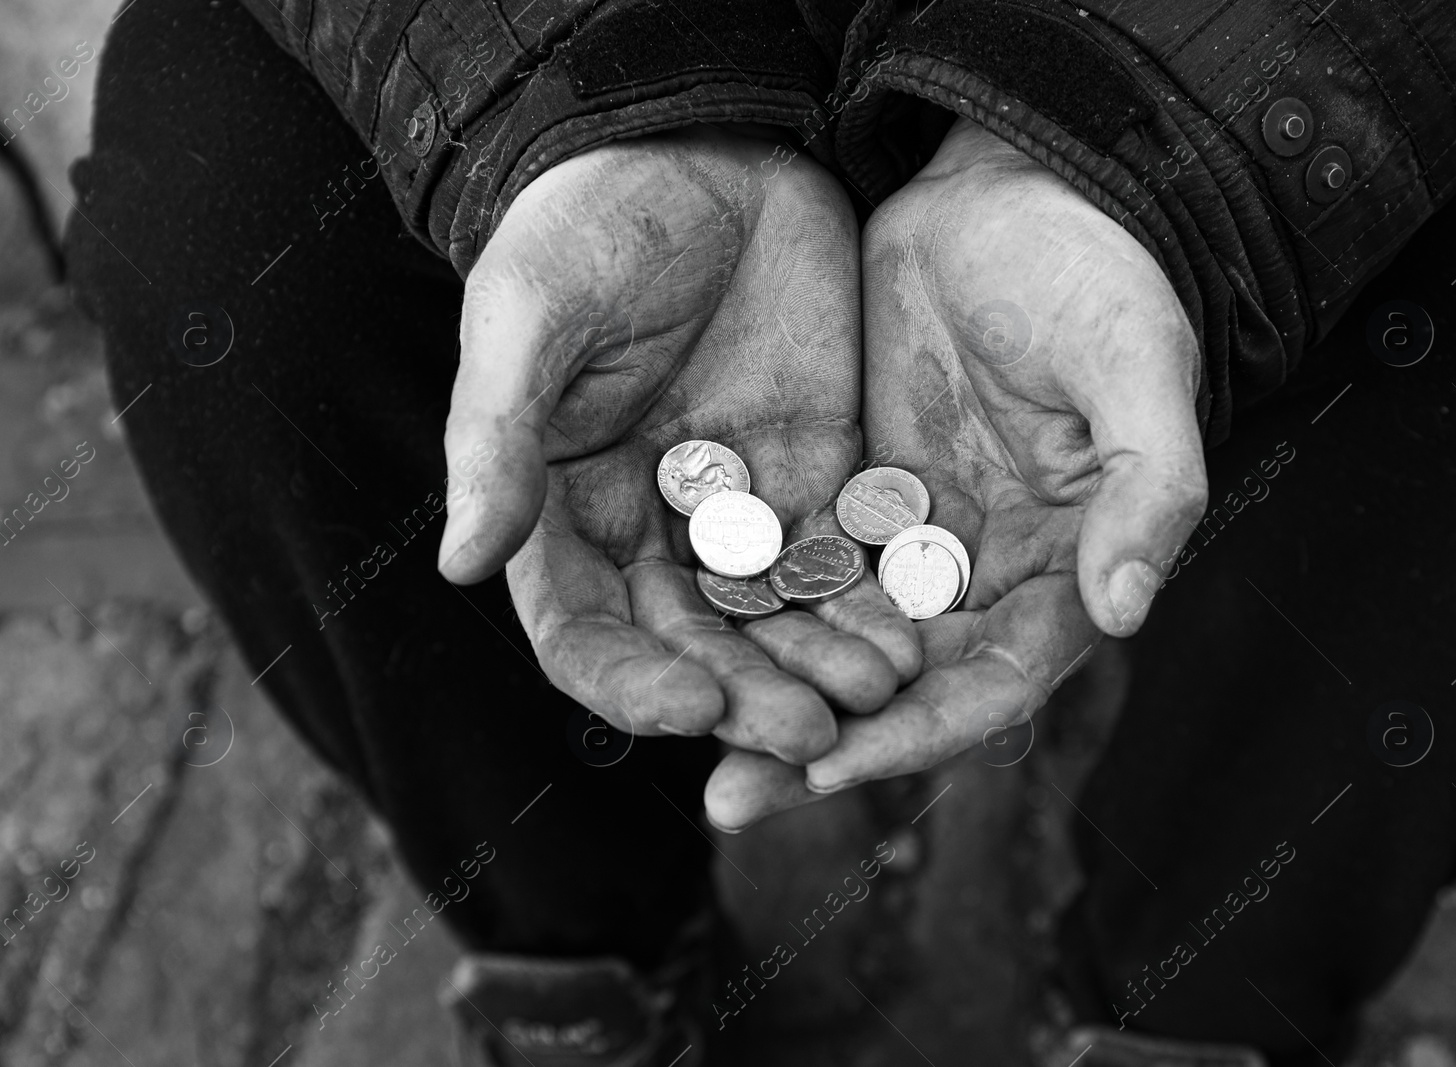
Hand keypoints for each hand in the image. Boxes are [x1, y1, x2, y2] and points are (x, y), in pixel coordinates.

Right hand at [438, 127, 919, 765]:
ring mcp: (738, 508)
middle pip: (693, 642)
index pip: (586, 630)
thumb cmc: (592, 219)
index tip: (691, 707)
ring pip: (776, 616)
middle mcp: (648, 529)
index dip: (630, 680)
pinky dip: (871, 602)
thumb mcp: (530, 314)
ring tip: (876, 696)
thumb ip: (497, 440)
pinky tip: (910, 636)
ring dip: (818, 666)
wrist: (703, 145)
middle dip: (747, 694)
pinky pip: (843, 558)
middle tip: (809, 735)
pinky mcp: (817, 475)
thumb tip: (461, 565)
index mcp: (563, 508)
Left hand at [706, 118, 1207, 826]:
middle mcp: (984, 579)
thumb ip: (1148, 489)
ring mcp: (915, 540)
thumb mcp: (1137, 369)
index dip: (913, 734)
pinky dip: (747, 603)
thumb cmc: (1101, 274)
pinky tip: (674, 631)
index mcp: (1062, 574)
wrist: (1022, 189)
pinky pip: (795, 563)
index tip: (826, 766)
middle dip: (817, 746)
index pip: (989, 685)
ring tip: (680, 733)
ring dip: (768, 690)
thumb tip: (1127, 612)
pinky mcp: (857, 495)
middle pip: (898, 691)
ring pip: (835, 640)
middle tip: (725, 801)